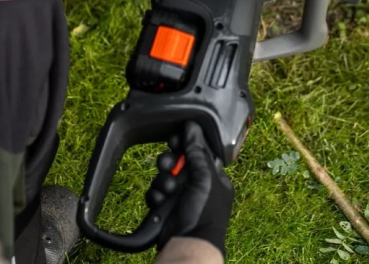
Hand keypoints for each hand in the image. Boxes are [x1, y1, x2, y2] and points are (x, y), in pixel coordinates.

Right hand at [145, 122, 233, 257]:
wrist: (189, 243)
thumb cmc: (205, 211)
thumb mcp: (204, 177)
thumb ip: (197, 150)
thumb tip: (192, 125)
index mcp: (213, 176)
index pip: (197, 150)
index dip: (185, 143)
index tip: (175, 139)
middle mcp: (197, 184)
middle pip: (177, 160)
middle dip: (169, 162)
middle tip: (166, 164)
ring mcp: (181, 195)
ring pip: (164, 175)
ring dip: (163, 181)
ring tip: (168, 190)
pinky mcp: (166, 205)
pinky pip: (156, 190)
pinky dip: (157, 195)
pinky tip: (161, 201)